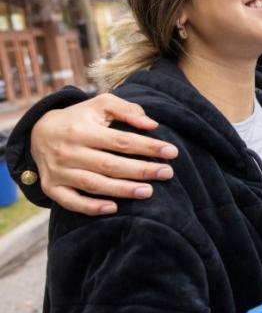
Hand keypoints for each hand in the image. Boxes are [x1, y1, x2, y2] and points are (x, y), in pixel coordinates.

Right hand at [30, 93, 177, 214]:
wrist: (38, 132)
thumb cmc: (80, 118)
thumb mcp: (101, 105)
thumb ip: (127, 110)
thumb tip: (152, 124)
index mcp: (83, 130)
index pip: (121, 141)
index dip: (148, 147)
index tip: (172, 152)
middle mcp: (69, 151)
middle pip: (110, 165)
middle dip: (142, 170)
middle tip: (167, 173)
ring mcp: (59, 171)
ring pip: (94, 184)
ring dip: (122, 190)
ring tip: (148, 192)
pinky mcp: (51, 187)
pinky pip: (70, 202)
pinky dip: (91, 207)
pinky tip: (113, 208)